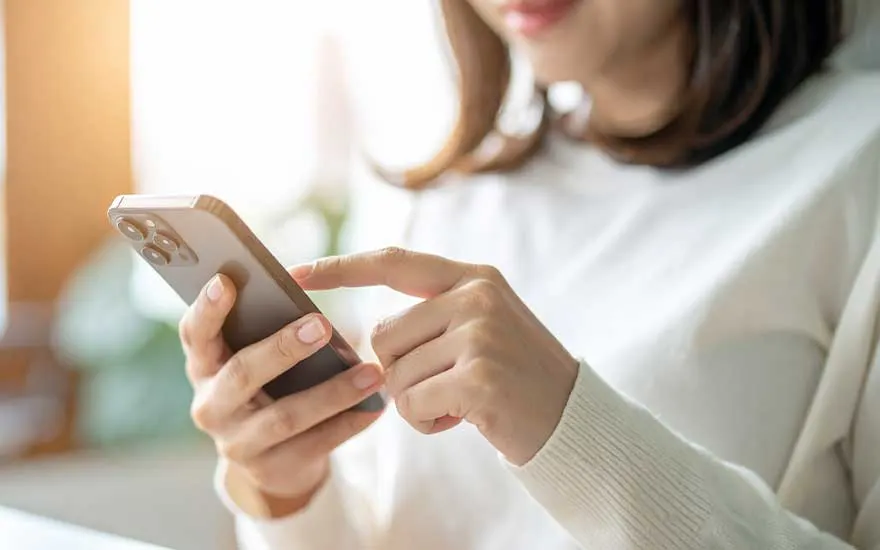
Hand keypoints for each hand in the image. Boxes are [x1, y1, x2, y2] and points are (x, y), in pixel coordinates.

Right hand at [179, 275, 383, 514]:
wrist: (269, 457)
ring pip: (285, 417)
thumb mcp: (252, 356)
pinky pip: (316, 445)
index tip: (225, 280)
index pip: (195, 333)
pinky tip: (376, 406)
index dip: (207, 308)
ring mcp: (237, 443)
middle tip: (322, 325)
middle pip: (242, 374)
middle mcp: (211, 406)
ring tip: (372, 372)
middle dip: (283, 349)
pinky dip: (349, 423)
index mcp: (203, 366)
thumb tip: (304, 293)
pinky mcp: (271, 469)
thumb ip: (264, 329)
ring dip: (333, 392)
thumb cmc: (267, 384)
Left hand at [292, 248, 578, 465]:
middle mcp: (476, 296)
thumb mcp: (483, 327)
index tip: (297, 273)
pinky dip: (428, 422)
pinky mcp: (477, 377)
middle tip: (447, 384)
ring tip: (462, 400)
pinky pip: (411, 405)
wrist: (571, 420)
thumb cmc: (516, 377)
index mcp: (474, 277)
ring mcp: (479, 334)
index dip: (342, 267)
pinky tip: (464, 418)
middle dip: (400, 371)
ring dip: (417, 400)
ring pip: (393, 375)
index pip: (393, 263)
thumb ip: (434, 316)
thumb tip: (368, 339)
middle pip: (383, 337)